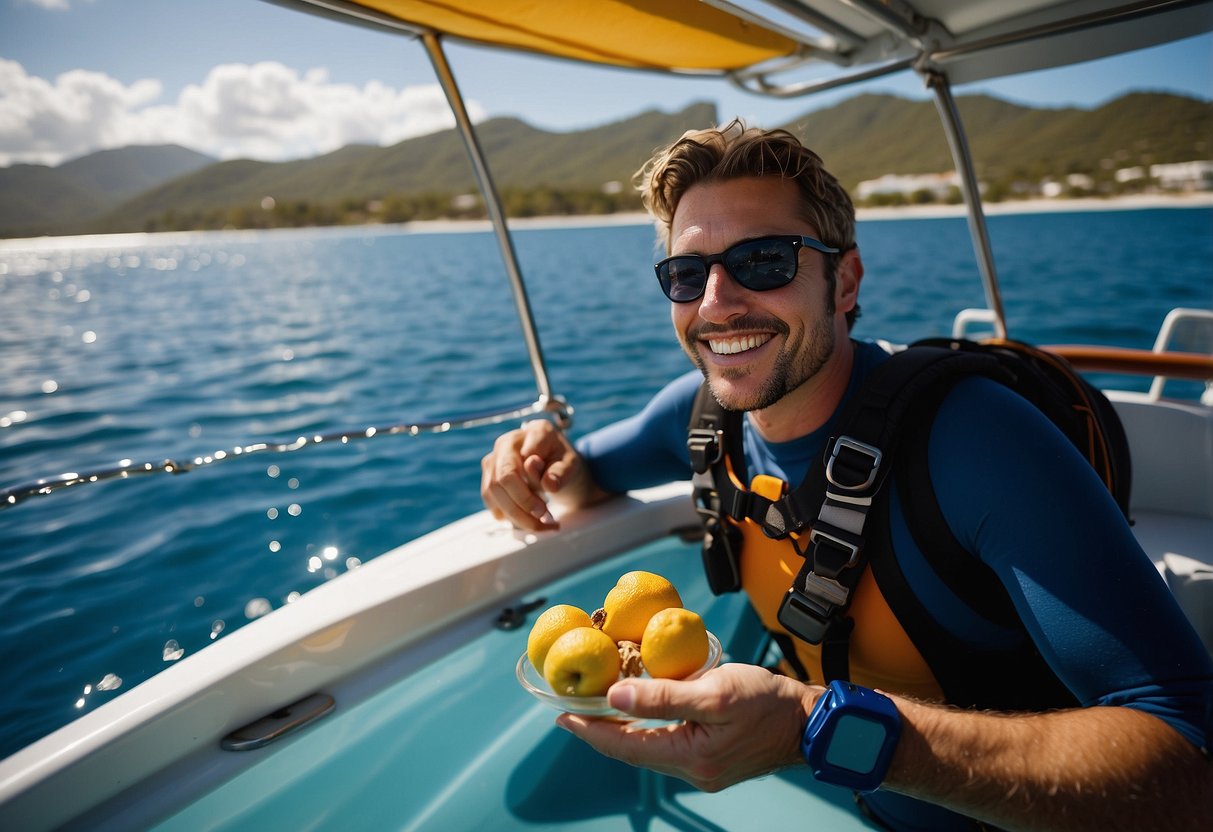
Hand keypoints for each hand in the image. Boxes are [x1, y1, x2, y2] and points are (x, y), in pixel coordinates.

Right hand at [480, 420, 594, 529]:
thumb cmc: (564, 463)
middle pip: (503, 478)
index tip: (546, 508)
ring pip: (493, 492)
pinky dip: (508, 516)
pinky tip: (525, 521)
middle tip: (543, 520)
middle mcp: (508, 442)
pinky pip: (491, 499)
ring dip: (516, 516)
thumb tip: (547, 483)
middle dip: (522, 505)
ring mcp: (494, 458)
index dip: (533, 487)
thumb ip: (561, 472)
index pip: (526, 459)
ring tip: (539, 525)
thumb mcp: (572, 466)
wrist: (555, 465)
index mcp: (535, 432)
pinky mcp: (488, 475)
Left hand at [556, 664, 818, 791]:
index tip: (561, 714)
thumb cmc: (766, 701)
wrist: (808, 722)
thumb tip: (614, 695)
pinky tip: (637, 714)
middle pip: (632, 752)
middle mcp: (692, 770)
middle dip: (599, 732)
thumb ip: (663, 696)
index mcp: (690, 757)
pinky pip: (666, 746)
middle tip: (569, 711)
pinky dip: (645, 730)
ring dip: (621, 732)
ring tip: (595, 710)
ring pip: (647, 751)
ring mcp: (702, 769)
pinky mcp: (712, 761)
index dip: (590, 730)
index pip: (624, 746)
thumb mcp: (713, 691)